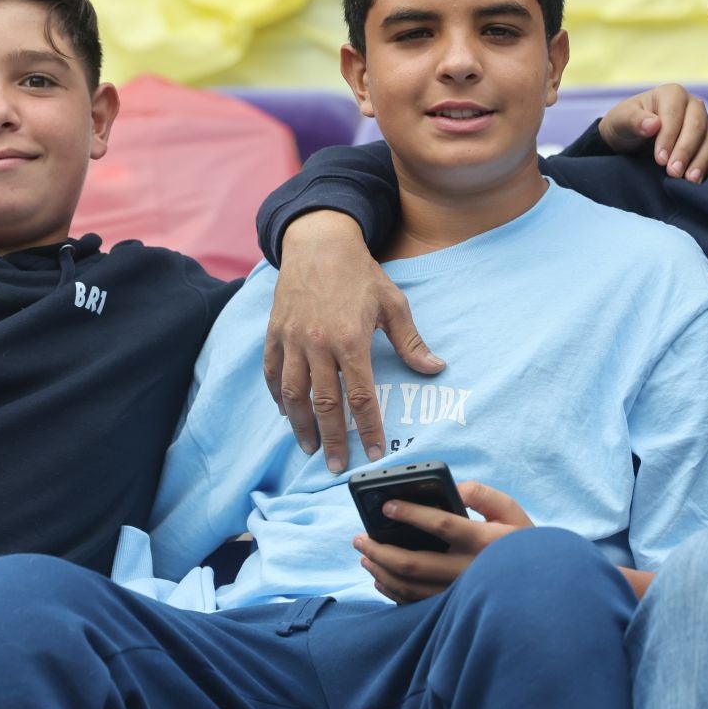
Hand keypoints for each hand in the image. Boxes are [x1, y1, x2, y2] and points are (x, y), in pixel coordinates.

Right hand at [263, 211, 442, 471]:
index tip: (373, 452)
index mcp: (350, 339)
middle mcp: (317, 343)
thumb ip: (411, 342)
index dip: (368, 428)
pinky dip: (277, 396)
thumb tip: (435, 369)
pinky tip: (285, 413)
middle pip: (323, 403)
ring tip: (310, 446)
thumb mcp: (393, 303)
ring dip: (300, 425)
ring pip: (292, 393)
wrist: (318, 242)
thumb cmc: (360, 273)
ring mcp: (292, 339)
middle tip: (336, 466)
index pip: (361, 396)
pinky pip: (272, 372)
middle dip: (332, 438)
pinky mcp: (275, 333)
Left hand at [355, 481, 532, 602]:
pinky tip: (380, 577)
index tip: (386, 505)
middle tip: (359, 538)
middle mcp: (468, 571)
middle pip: (413, 563)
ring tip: (365, 555)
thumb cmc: (521, 542)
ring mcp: (457, 594)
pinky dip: (392, 591)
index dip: (411, 514)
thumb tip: (453, 487)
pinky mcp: (451, 609)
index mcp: (484, 541)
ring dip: (381, 570)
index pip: (441, 525)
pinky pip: (414, 603)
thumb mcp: (511, 511)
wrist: (539, 586)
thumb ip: (482, 495)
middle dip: (379, 549)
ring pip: (409, 587)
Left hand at [597, 84, 707, 182]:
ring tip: (690, 181)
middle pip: (697, 126)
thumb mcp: (620, 120)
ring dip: (701, 161)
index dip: (669, 137)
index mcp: (673, 94)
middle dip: (685, 151)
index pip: (675, 114)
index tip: (660, 159)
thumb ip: (633, 120)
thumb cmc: (625, 126)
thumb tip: (653, 124)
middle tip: (673, 173)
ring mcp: (705, 124)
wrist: (630, 140)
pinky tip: (700, 182)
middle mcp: (694, 106)